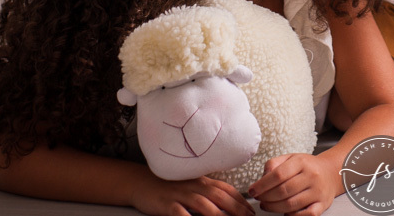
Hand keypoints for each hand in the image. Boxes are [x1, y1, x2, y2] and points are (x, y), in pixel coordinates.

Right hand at [130, 173, 254, 215]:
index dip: (241, 201)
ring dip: (219, 215)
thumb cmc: (170, 187)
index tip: (252, 211)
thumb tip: (228, 204)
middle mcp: (194, 186)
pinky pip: (181, 213)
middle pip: (220, 196)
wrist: (141, 182)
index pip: (227, 190)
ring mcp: (181, 194)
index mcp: (203, 181)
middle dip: (236, 208)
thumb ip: (208, 193)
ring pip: (204, 205)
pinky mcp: (167, 204)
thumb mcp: (192, 186)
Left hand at [248, 153, 339, 215]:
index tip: (252, 191)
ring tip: (266, 205)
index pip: (278, 174)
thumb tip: (262, 178)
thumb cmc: (307, 166)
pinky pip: (307, 215)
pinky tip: (285, 213)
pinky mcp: (323, 204)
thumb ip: (274, 164)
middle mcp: (311, 176)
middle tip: (259, 199)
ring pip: (292, 204)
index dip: (262, 185)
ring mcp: (318, 191)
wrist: (331, 172)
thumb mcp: (291, 158)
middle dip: (266, 197)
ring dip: (274, 207)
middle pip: (283, 191)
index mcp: (301, 162)